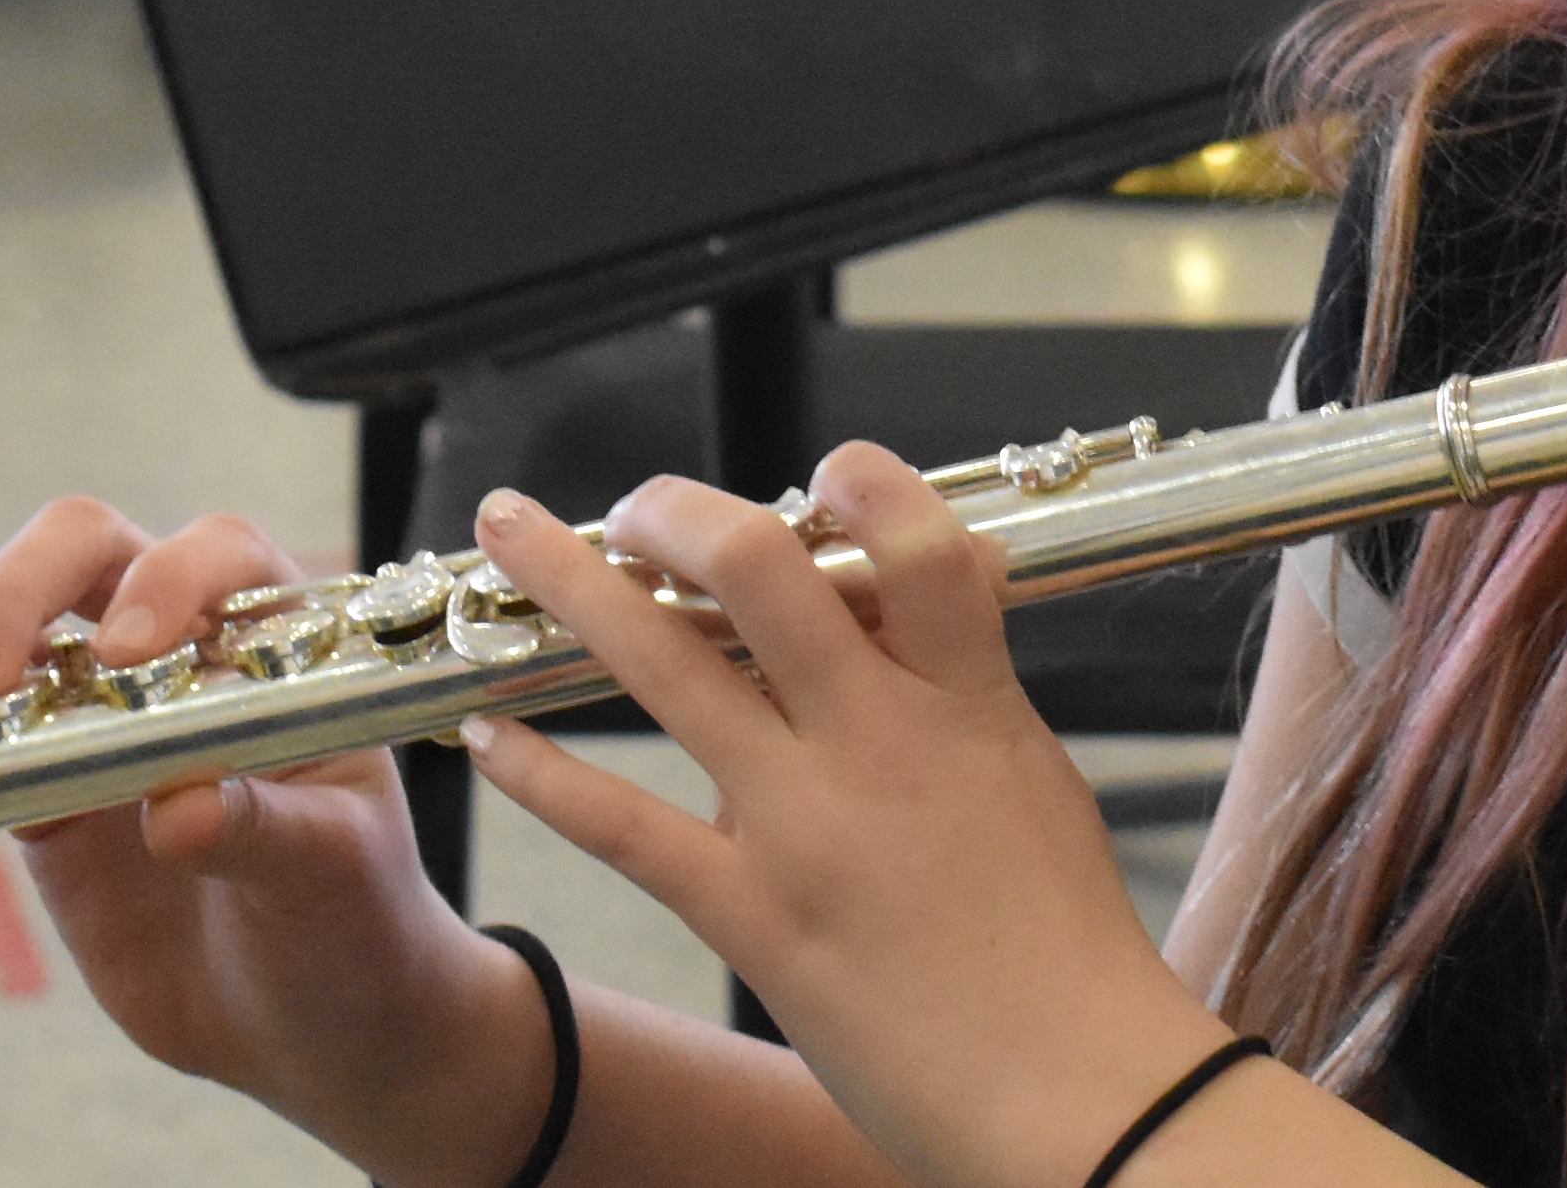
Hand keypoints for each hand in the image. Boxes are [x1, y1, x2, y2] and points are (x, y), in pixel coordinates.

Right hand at [0, 501, 550, 1184]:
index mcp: (274, 644)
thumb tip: (183, 809)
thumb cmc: (354, 921)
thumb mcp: (333, 874)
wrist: (314, 1016)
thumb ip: (267, 830)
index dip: (166, 585)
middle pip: (83, 559)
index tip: (125, 656)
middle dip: (16, 597)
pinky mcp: (33, 787)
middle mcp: (177, 654)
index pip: (214, 558)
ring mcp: (94, 714)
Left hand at [460, 447, 1242, 1187]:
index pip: (914, 539)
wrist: (1076, 1090)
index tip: (816, 476)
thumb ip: (968, 686)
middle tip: (634, 504)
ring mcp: (804, 823)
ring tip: (511, 532)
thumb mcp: (1034, 778)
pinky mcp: (750, 915)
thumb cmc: (1067, 945)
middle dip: (675, 511)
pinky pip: (619, 825)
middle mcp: (878, 741)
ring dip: (573, 582)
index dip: (856, 481)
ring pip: (666, 663)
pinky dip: (541, 772)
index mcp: (969, 702)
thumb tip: (926, 592)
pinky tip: (489, 733)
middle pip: (760, 567)